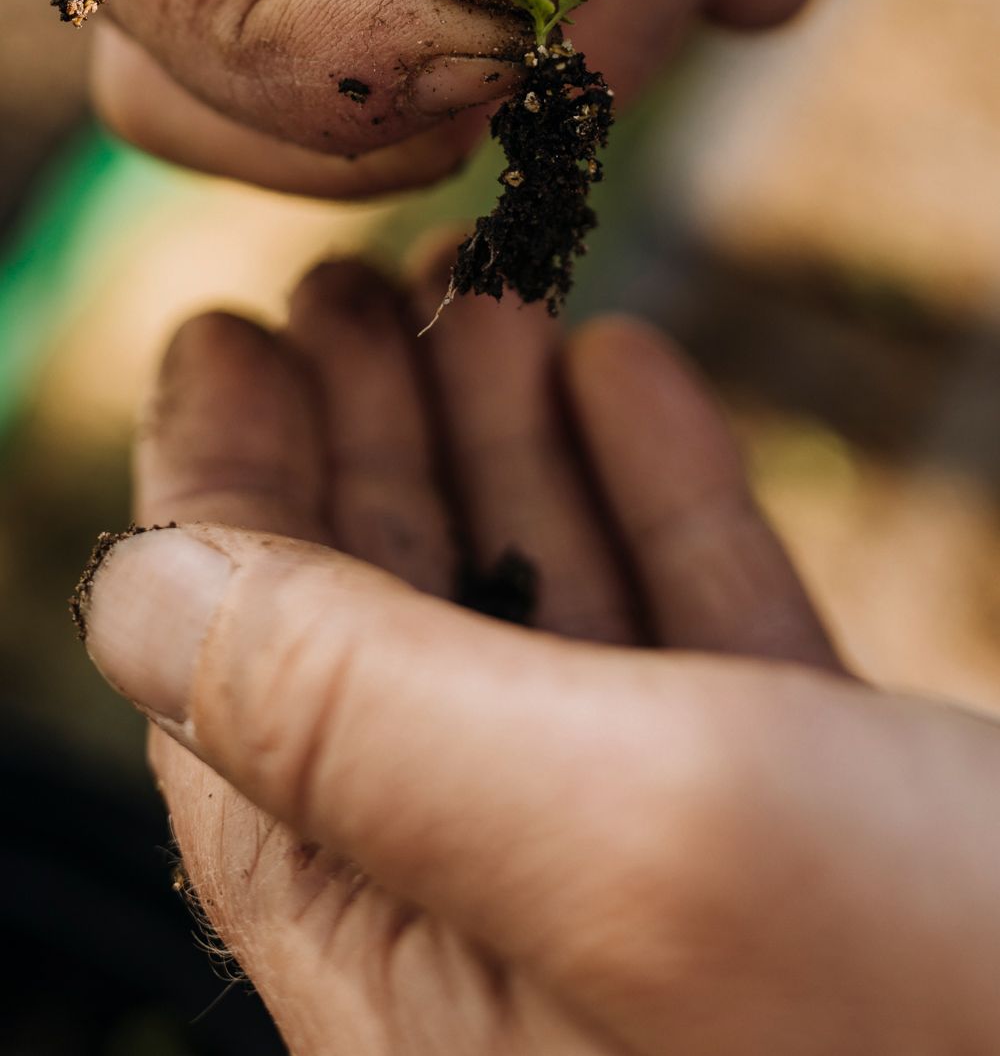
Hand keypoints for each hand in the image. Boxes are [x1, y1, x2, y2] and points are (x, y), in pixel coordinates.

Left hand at [78, 249, 999, 1053]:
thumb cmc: (969, 1018)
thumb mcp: (627, 841)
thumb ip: (356, 725)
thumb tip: (133, 596)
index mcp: (435, 988)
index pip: (252, 720)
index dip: (219, 517)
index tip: (217, 341)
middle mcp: (543, 944)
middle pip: (392, 652)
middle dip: (358, 452)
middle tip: (339, 286)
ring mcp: (695, 881)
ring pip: (546, 621)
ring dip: (505, 444)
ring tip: (476, 295)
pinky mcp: (835, 828)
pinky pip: (704, 628)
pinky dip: (655, 493)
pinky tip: (631, 368)